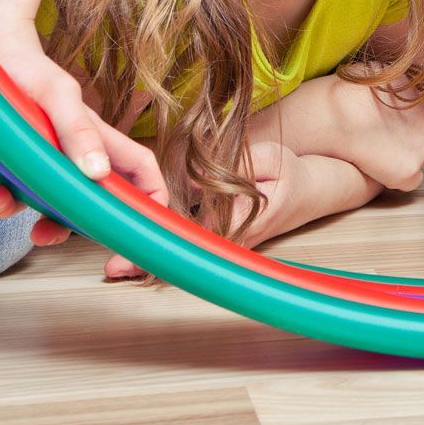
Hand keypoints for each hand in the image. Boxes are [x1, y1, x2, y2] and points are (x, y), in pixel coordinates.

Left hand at [0, 17, 169, 243]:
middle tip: (41, 239)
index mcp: (98, 140)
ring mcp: (35, 153)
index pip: (143, 180)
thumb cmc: (27, 65)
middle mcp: (70, 152)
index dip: (147, 214)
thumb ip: (79, 132)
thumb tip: (97, 174)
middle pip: (86, 202)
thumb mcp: (58, 97)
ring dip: (9, 207)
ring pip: (32, 196)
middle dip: (63, 228)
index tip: (123, 250)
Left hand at [105, 141, 308, 278]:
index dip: (168, 240)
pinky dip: (162, 249)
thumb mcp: (272, 157)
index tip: (138, 248)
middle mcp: (230, 239)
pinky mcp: (218, 239)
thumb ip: (237, 164)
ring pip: (185, 256)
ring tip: (114, 266)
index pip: (199, 233)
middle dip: (149, 260)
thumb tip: (195, 179)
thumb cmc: (291, 173)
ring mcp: (224, 243)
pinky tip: (135, 251)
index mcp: (242, 218)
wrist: (310, 193)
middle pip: (186, 253)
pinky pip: (189, 248)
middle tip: (113, 267)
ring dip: (151, 258)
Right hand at [332, 71, 423, 192]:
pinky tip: (378, 168)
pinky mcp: (408, 172)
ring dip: (400, 155)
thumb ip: (396, 85)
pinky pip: (410, 181)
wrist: (336, 115)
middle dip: (404, 137)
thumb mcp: (380, 72)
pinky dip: (397, 177)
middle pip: (422, 136)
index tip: (387, 121)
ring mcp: (421, 150)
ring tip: (374, 151)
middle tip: (379, 136)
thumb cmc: (349, 92)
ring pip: (417, 157)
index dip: (404, 119)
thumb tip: (392, 88)